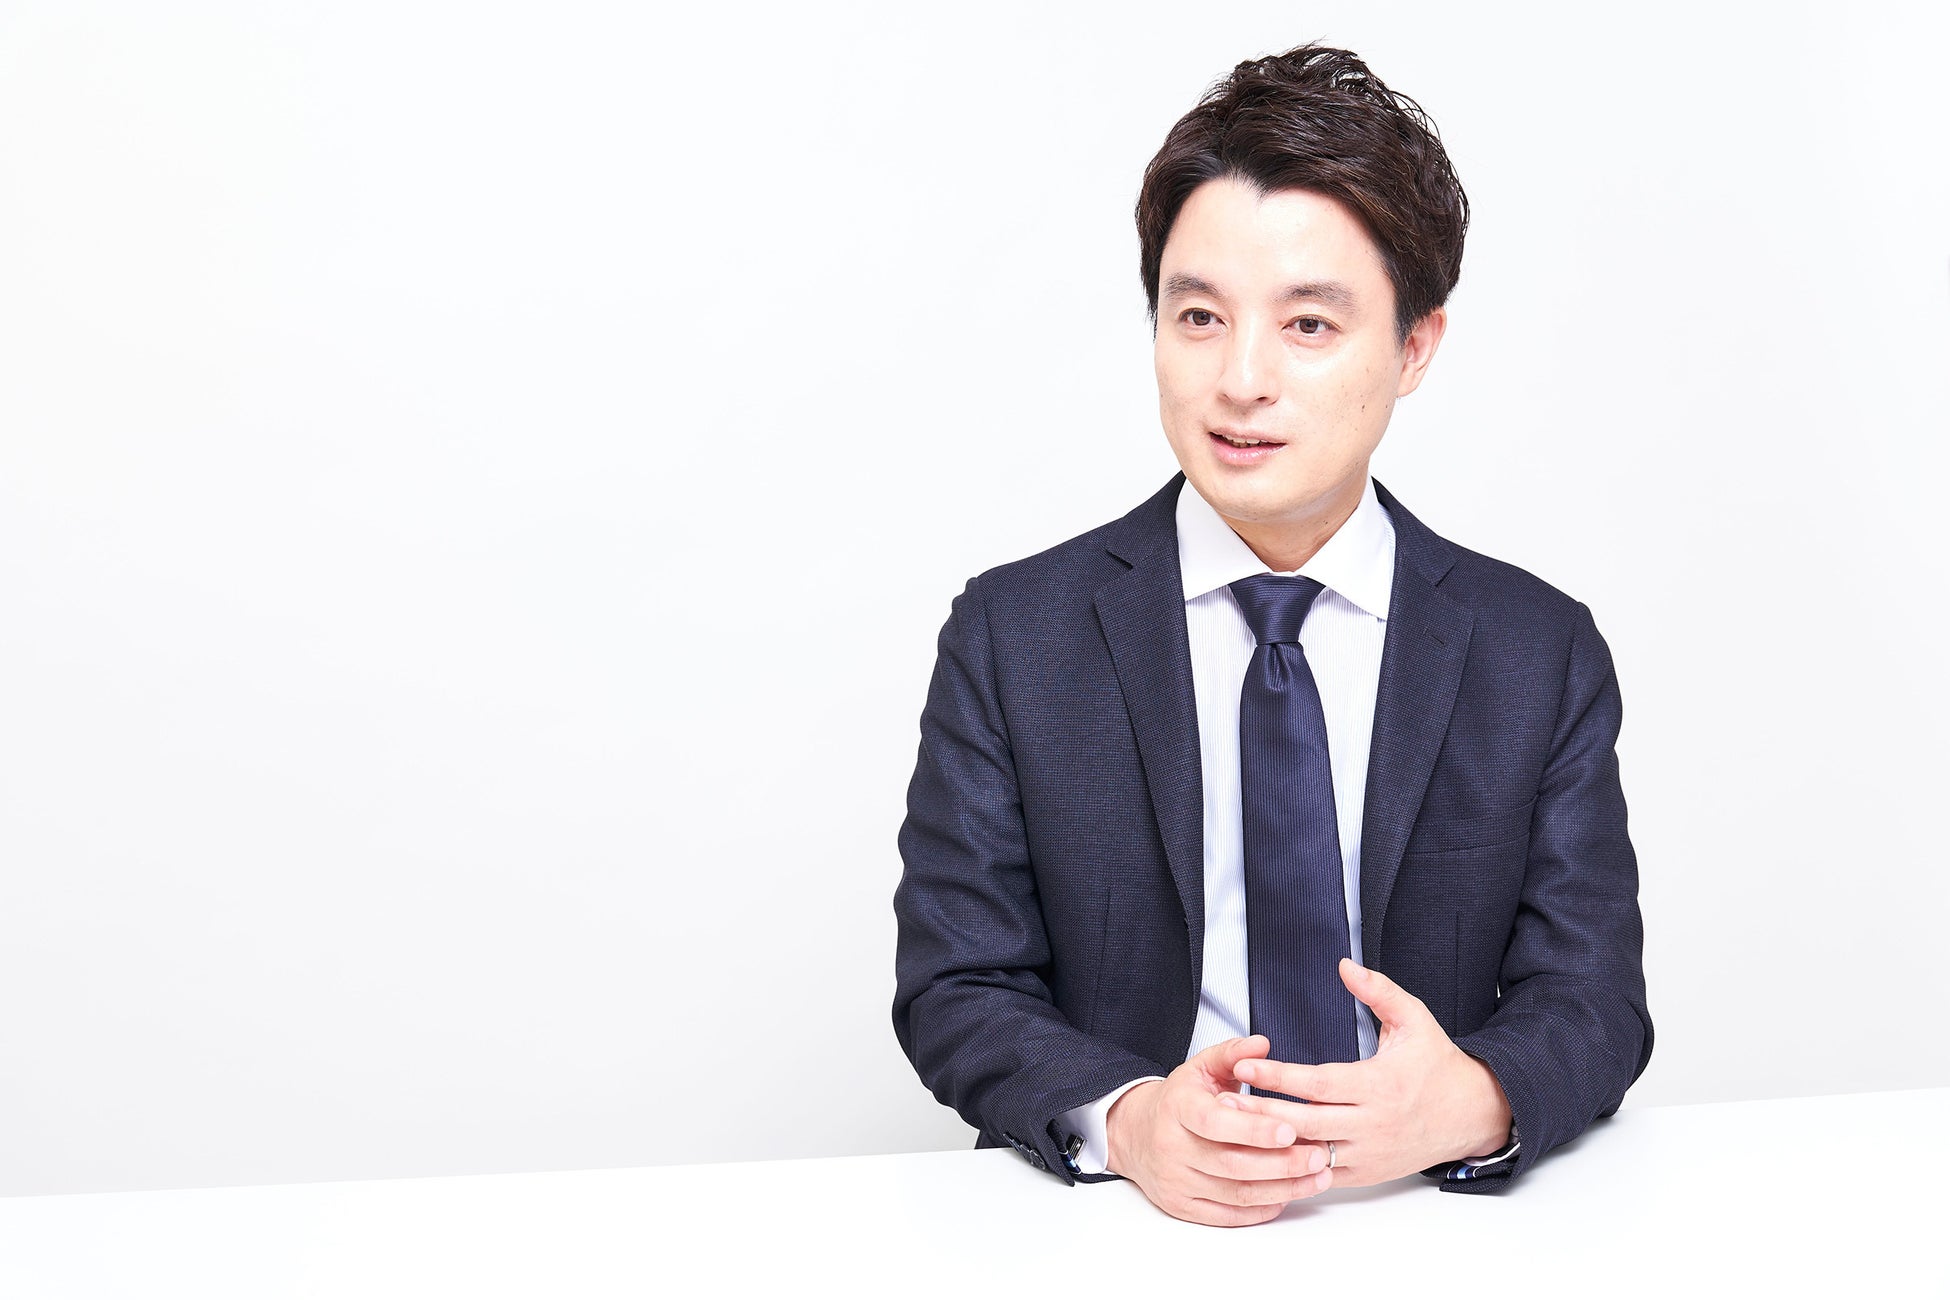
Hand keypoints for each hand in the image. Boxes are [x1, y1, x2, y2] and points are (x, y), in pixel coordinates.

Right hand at [1105, 1035, 1333, 1225]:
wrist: (1134, 1133)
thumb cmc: (1179, 1101)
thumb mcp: (1201, 1068)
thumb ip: (1232, 1054)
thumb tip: (1262, 1043)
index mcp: (1176, 1107)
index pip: (1214, 1122)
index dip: (1253, 1129)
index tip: (1289, 1130)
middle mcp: (1171, 1147)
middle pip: (1231, 1164)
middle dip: (1281, 1164)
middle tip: (1319, 1157)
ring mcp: (1175, 1181)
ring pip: (1235, 1193)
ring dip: (1282, 1189)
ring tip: (1317, 1178)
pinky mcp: (1182, 1207)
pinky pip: (1229, 1216)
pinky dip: (1262, 1209)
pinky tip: (1289, 1195)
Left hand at [1230, 959, 1512, 1187]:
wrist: (1471, 1114)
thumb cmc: (1437, 1063)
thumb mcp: (1414, 1019)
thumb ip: (1378, 991)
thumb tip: (1344, 964)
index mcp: (1380, 1084)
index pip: (1317, 1083)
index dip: (1277, 1076)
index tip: (1242, 1066)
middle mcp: (1373, 1123)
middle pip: (1305, 1122)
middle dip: (1261, 1112)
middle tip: (1222, 1101)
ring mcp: (1369, 1153)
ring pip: (1310, 1153)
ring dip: (1271, 1144)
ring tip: (1232, 1129)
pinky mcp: (1368, 1173)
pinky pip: (1322, 1175)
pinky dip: (1292, 1168)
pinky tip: (1263, 1156)